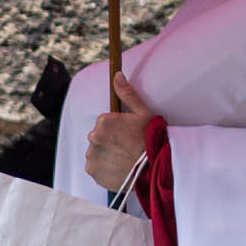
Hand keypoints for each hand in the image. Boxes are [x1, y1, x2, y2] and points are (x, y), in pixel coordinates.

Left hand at [81, 73, 161, 191]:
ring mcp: (92, 154)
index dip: (118, 128)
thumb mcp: (143, 113)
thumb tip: (117, 75)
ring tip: (123, 159)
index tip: (128, 135)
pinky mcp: (92, 170)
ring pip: (96, 151)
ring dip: (106, 154)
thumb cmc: (151, 140)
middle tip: (127, 148)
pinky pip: (95, 167)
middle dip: (110, 140)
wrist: (153, 169)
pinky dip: (103, 168)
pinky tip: (118, 167)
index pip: (105, 122)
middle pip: (99, 136)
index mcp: (104, 121)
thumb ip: (127, 94)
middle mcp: (94, 136)